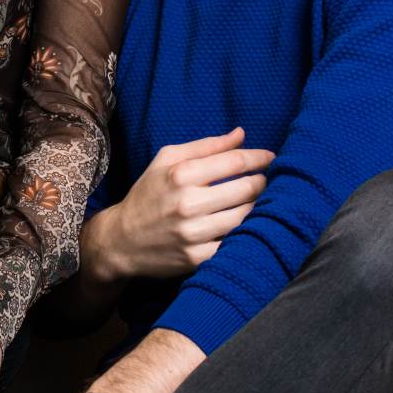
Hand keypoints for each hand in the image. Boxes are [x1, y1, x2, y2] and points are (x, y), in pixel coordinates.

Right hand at [88, 127, 271, 280]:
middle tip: (264, 181)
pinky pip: (235, 243)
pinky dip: (245, 232)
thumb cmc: (148, 194)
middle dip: (262, 182)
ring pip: (246, 217)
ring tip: (256, 201)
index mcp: (180, 174)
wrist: (122, 240)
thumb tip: (241, 134)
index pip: (235, 161)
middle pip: (247, 189)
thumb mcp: (166, 160)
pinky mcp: (198, 258)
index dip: (259, 158)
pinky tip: (246, 225)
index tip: (270, 158)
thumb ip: (206, 146)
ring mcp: (194, 233)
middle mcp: (188, 203)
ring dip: (258, 207)